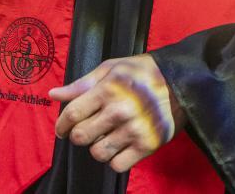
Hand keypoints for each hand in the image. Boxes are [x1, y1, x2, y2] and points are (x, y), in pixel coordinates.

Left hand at [48, 54, 182, 173]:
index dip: (61, 124)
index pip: (72, 114)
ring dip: (96, 147)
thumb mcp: (110, 68)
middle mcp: (118, 112)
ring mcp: (133, 131)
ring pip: (97, 153)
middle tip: (85, 130)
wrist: (181, 82)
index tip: (61, 129)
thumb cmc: (141, 72)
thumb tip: (54, 94)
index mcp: (107, 91)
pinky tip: (118, 147)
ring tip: (104, 137)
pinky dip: (114, 160)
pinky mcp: (147, 146)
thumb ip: (81, 84)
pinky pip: (118, 165)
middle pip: (81, 136)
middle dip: (78, 135)